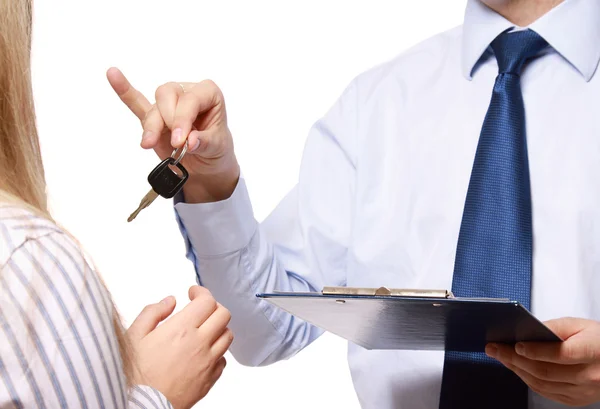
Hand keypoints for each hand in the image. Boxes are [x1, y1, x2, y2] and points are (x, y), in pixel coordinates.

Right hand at [106, 67, 238, 202]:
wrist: (207, 165)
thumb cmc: (217, 150)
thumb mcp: (218, 148)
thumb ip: (204, 142)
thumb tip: (190, 142)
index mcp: (208, 93)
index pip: (190, 99)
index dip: (183, 119)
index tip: (180, 141)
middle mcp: (187, 92)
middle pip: (168, 95)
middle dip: (168, 120)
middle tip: (174, 143)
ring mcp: (169, 103)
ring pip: (154, 106)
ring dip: (151, 126)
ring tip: (150, 144)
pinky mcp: (154, 117)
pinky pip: (136, 102)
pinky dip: (124, 90)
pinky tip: (113, 74)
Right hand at [127, 286, 233, 408]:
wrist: (141, 407)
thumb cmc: (135, 375)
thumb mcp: (134, 336)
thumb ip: (153, 313)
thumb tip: (170, 301)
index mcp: (182, 329)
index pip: (207, 301)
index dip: (201, 292)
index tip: (193, 293)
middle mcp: (200, 343)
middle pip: (223, 314)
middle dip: (213, 307)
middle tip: (200, 309)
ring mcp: (208, 362)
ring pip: (227, 336)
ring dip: (218, 328)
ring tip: (203, 330)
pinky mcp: (210, 379)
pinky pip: (223, 359)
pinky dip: (216, 352)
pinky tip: (202, 353)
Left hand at [486, 317, 599, 405]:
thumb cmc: (597, 339)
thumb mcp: (579, 325)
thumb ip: (553, 327)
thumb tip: (525, 331)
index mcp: (592, 352)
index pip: (560, 354)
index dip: (535, 351)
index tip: (515, 345)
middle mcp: (589, 376)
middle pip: (545, 371)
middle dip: (514, 359)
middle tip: (494, 348)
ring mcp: (583, 391)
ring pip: (542, 384)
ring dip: (517, 370)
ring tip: (500, 356)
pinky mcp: (576, 400)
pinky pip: (546, 392)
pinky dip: (527, 380)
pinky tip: (516, 368)